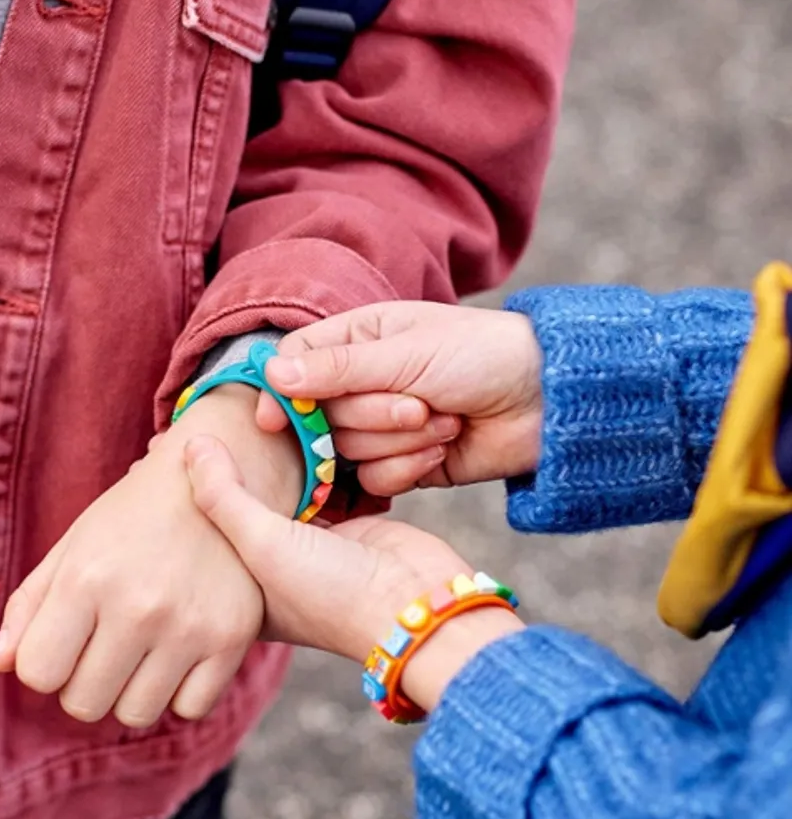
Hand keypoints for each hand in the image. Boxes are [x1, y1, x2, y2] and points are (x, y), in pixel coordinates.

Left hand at [0, 385, 301, 726]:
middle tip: (106, 641)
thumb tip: (0, 666)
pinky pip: (190, 709)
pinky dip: (180, 691)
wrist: (218, 481)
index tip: (67, 636)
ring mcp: (190, 626)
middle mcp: (138, 607)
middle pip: (83, 704)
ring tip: (144, 646)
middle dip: (85, 680)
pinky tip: (181, 652)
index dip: (46, 661)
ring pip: (136, 714)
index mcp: (87, 579)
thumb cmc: (134, 516)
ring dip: (131, 689)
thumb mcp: (75, 545)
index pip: (38, 674)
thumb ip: (30, 604)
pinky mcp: (232, 638)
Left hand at [185, 436, 522, 710]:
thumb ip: (225, 496)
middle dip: (216, 478)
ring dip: (261, 463)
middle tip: (183, 435)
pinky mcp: (342, 520)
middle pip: (234, 515)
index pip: (198, 547)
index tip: (152, 463)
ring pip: (274, 493)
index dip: (176, 508)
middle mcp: (272, 571)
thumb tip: (192, 445)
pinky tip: (278, 428)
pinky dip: (301, 459)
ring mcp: (309, 545)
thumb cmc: (334, 594)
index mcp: (242, 598)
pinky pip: (313, 481)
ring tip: (226, 422)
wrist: (419, 601)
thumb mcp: (263, 546)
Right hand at [256, 303, 542, 495]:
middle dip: (372, 416)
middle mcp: (362, 383)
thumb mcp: (407, 353)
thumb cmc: (481, 355)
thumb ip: (338, 369)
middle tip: (418, 405)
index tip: (275, 420)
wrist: (546, 401)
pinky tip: (442, 448)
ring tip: (443, 421)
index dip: (282, 393)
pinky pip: (375, 478)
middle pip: (322, 416)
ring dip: (398, 440)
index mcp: (359, 339)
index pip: (295, 364)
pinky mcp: (402, 463)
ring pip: (348, 451)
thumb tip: (272, 373)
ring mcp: (381, 426)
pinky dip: (409, 466)